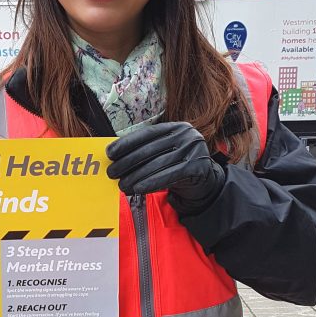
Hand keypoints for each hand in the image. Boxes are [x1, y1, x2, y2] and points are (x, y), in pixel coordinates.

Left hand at [106, 121, 224, 210]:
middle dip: (127, 162)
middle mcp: (187, 135)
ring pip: (157, 164)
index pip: (147, 134)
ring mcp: (194, 150)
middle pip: (150, 149)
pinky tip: (138, 189)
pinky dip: (151, 183)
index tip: (109, 153)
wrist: (206, 183)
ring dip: (136, 176)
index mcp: (176, 127)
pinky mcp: (198, 167)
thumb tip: (116, 157)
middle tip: (111, 173)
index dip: (126, 143)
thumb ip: (147, 151)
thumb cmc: (178, 167)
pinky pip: (169, 176)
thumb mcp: (165, 153)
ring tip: (122, 185)